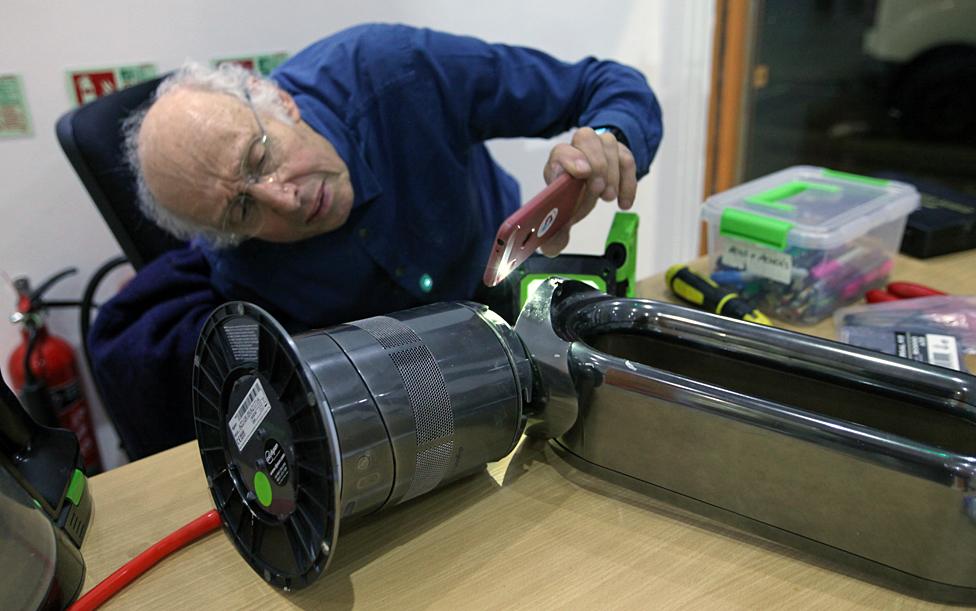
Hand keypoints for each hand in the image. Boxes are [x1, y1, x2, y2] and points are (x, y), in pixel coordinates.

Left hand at [540, 127, 636, 255]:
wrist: (589, 183)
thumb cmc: (572, 197)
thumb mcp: (560, 216)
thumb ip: (554, 233)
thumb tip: (551, 249)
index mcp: (557, 163)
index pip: (561, 152)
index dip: (570, 160)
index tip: (581, 174)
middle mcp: (577, 148)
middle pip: (586, 139)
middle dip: (596, 164)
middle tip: (598, 190)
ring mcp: (599, 147)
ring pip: (608, 144)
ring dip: (612, 172)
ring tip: (609, 198)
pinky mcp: (619, 153)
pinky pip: (627, 159)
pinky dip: (628, 181)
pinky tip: (624, 203)